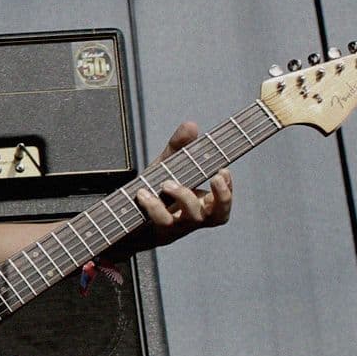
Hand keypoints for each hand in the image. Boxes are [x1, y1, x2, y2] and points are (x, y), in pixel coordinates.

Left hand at [131, 121, 233, 248]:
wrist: (128, 216)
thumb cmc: (156, 189)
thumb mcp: (168, 165)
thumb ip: (180, 147)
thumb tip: (191, 124)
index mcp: (203, 204)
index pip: (224, 201)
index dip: (228, 188)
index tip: (223, 171)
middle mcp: (195, 218)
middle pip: (219, 216)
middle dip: (222, 195)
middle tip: (215, 175)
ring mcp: (178, 226)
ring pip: (191, 219)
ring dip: (183, 196)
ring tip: (166, 182)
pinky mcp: (158, 230)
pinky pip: (161, 222)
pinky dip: (152, 206)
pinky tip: (142, 193)